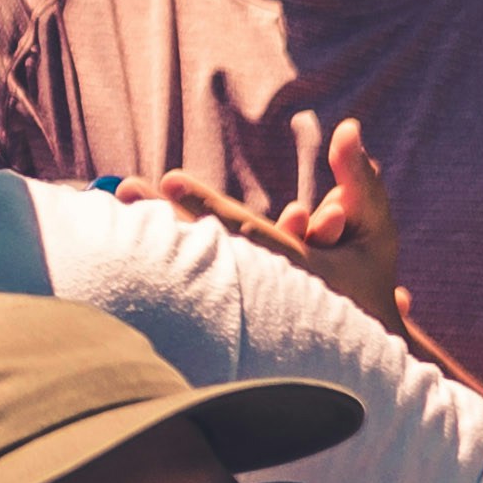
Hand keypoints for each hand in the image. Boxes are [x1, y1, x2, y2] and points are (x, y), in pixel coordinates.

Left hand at [131, 117, 412, 341]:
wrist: (360, 354)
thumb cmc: (369, 286)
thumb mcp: (375, 232)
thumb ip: (360, 180)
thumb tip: (350, 128)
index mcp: (295, 266)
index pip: (242, 227)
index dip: (205, 203)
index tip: (168, 178)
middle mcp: (261, 287)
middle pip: (202, 248)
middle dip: (159, 219)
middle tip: (120, 190)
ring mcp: (241, 306)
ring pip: (190, 273)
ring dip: (150, 247)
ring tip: (107, 226)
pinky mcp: (227, 320)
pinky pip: (187, 290)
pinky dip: (159, 273)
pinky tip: (121, 259)